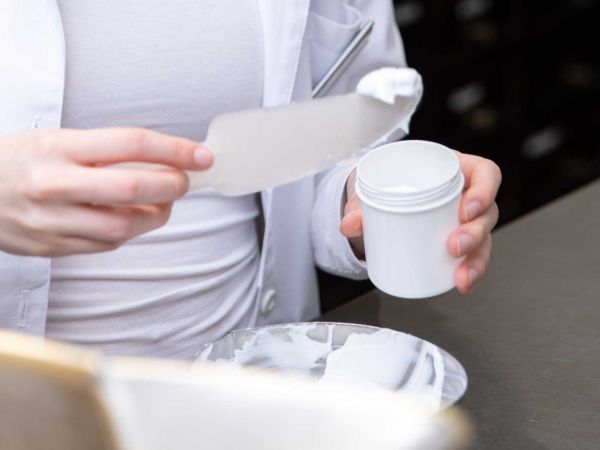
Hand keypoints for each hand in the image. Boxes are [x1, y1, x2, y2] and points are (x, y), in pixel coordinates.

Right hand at [0, 128, 212, 255]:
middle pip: (133, 188)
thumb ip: (108, 151)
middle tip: (183, 182)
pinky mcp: (52, 247)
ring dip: (156, 214)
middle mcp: (54, 184)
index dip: (175, 150)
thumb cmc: (21, 161)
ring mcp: (52, 220)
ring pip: (125, 225)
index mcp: (58, 147)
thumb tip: (167, 160)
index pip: (131, 143)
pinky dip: (130, 230)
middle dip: (173, 186)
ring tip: (160, 202)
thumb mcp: (58, 140)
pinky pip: (107, 243)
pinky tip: (130, 217)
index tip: (201, 156)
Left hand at [340, 151, 501, 293]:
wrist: (381, 201)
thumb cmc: (388, 184)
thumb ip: (360, 205)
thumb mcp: (374, 189)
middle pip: (487, 212)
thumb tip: (348, 225)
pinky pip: (472, 256)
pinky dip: (468, 271)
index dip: (485, 190)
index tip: (467, 209)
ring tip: (460, 276)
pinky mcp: (459, 241)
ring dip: (475, 259)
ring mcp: (465, 220)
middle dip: (475, 232)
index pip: (486, 173)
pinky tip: (462, 284)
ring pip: (484, 239)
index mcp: (455, 170)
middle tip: (453, 246)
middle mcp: (466, 195)